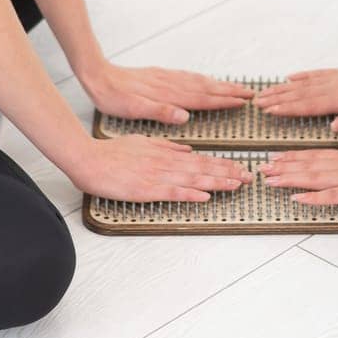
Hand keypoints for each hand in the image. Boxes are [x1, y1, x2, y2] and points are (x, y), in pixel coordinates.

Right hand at [64, 135, 253, 202]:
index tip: (240, 166)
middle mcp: (165, 162)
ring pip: (193, 179)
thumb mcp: (144, 141)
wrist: (89, 159)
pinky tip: (205, 196)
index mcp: (166, 152)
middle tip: (248, 177)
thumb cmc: (113, 152)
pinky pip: (172, 192)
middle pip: (202, 168)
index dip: (222, 163)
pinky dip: (190, 194)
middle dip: (228, 172)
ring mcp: (156, 175)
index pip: (201, 158)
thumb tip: (188, 150)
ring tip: (236, 185)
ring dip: (217, 182)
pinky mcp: (146, 188)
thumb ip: (167, 146)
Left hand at [80, 62, 253, 124]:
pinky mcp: (161, 75)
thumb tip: (185, 116)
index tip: (243, 102)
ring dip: (219, 85)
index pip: (203, 98)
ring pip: (200, 81)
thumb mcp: (134, 109)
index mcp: (169, 95)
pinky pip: (189, 77)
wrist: (99, 76)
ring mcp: (167, 78)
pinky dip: (203, 79)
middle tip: (249, 94)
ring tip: (235, 87)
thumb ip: (161, 112)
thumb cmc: (114, 96)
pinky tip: (204, 81)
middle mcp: (171, 84)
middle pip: (207, 87)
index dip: (224, 101)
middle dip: (229, 91)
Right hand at [253, 65, 337, 133]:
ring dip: (285, 87)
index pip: (310, 104)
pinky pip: (318, 74)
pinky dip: (303, 76)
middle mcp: (337, 86)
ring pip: (306, 83)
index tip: (270, 110)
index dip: (288, 108)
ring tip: (266, 90)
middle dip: (278, 97)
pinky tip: (291, 77)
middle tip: (258, 102)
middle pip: (302, 93)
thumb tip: (334, 127)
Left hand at [259, 137, 337, 205]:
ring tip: (271, 181)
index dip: (292, 157)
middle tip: (261, 170)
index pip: (314, 155)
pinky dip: (314, 197)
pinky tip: (297, 198)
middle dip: (283, 167)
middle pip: (308, 165)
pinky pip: (333, 195)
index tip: (274, 158)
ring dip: (290, 179)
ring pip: (314, 177)